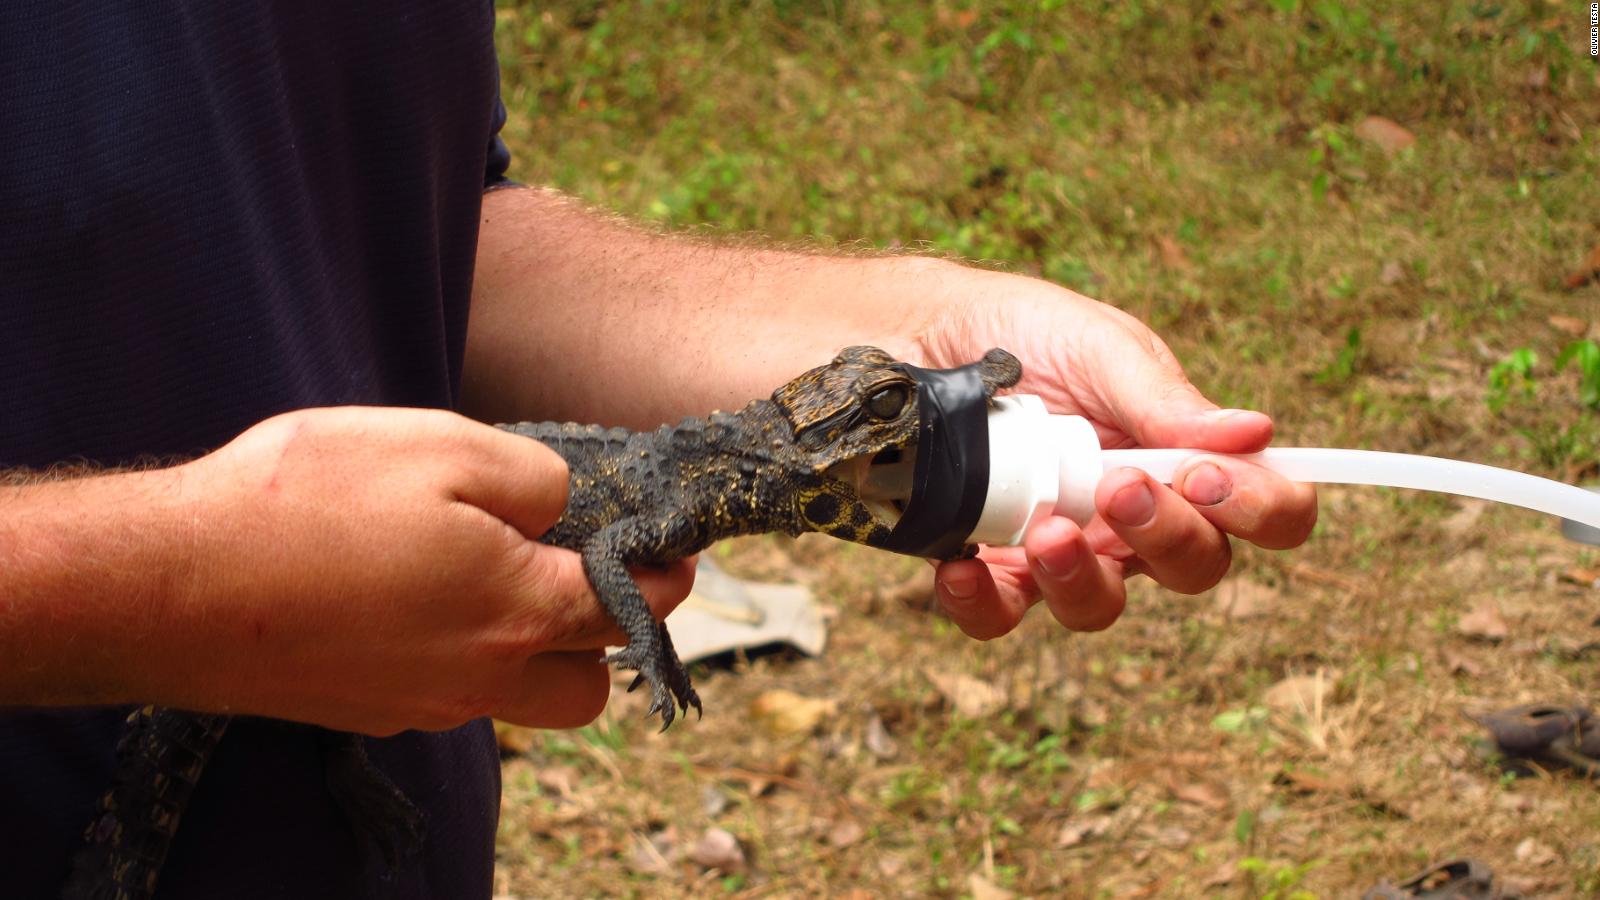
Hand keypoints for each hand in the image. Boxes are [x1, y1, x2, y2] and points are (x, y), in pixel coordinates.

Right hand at [161, 407, 690, 733]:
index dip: (665, 574)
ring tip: (495, 580)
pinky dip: (460, 655)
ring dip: (533, 653)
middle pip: (587, 687)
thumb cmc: (309, 502)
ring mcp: (418, 704)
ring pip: (517, 700)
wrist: (171, 585)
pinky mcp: (364, 708)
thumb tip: (562, 507)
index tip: (676, 551)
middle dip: (607, 638)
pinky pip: (447, 695)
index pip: (630, 606)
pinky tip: (415, 598)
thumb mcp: (442, 447)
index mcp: (517, 612)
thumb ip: (531, 479)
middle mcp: (479, 678)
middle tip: (583, 572)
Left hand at [915, 267, 1316, 635]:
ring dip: (1083, 579)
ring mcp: (1058, 550)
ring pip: (1100, 605)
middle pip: (1193, 566)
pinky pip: (998, 615)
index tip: (1209, 478)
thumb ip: (1163, 397)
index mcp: (1178, 459)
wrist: (909, 332)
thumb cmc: (1017, 333)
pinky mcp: (985, 569)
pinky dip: (982, 603)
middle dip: (1168, 537)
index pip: (1262, 508)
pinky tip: (961, 569)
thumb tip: (1256, 434)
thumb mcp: (1095, 345)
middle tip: (1119, 487)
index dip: (1261, 509)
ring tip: (1047, 531)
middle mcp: (1129, 517)